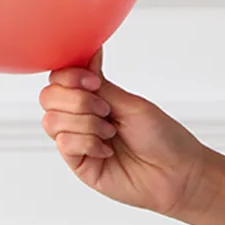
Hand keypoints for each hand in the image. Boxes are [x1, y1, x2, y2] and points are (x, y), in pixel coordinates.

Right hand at [38, 46, 214, 216]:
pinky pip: (64, 144)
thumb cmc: (162, 137)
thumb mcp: (130, 103)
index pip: (58, 77)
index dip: (69, 76)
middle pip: (47, 97)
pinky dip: (88, 143)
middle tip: (105, 110)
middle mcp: (79, 116)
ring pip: (52, 120)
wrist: (177, 173)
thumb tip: (88, 50)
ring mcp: (77, 140)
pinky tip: (107, 150)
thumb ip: (101, 83)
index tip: (93, 81)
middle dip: (76, 100)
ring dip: (85, 123)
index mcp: (91, 96)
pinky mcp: (79, 163)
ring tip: (110, 132)